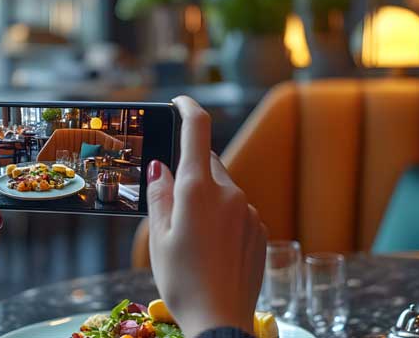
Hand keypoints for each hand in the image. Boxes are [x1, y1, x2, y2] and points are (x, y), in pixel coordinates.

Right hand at [146, 96, 266, 336]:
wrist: (220, 320)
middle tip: (170, 203)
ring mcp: (249, 211)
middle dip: (189, 171)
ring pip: (222, 189)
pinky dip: (222, 217)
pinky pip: (237, 210)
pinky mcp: (259, 229)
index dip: (188, 108)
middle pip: (208, 163)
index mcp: (199, 190)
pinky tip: (211, 248)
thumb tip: (160, 167)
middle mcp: (229, 193)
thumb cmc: (183, 281)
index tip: (179, 101)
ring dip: (206, 199)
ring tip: (190, 238)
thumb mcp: (159, 237)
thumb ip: (159, 196)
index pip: (198, 130)